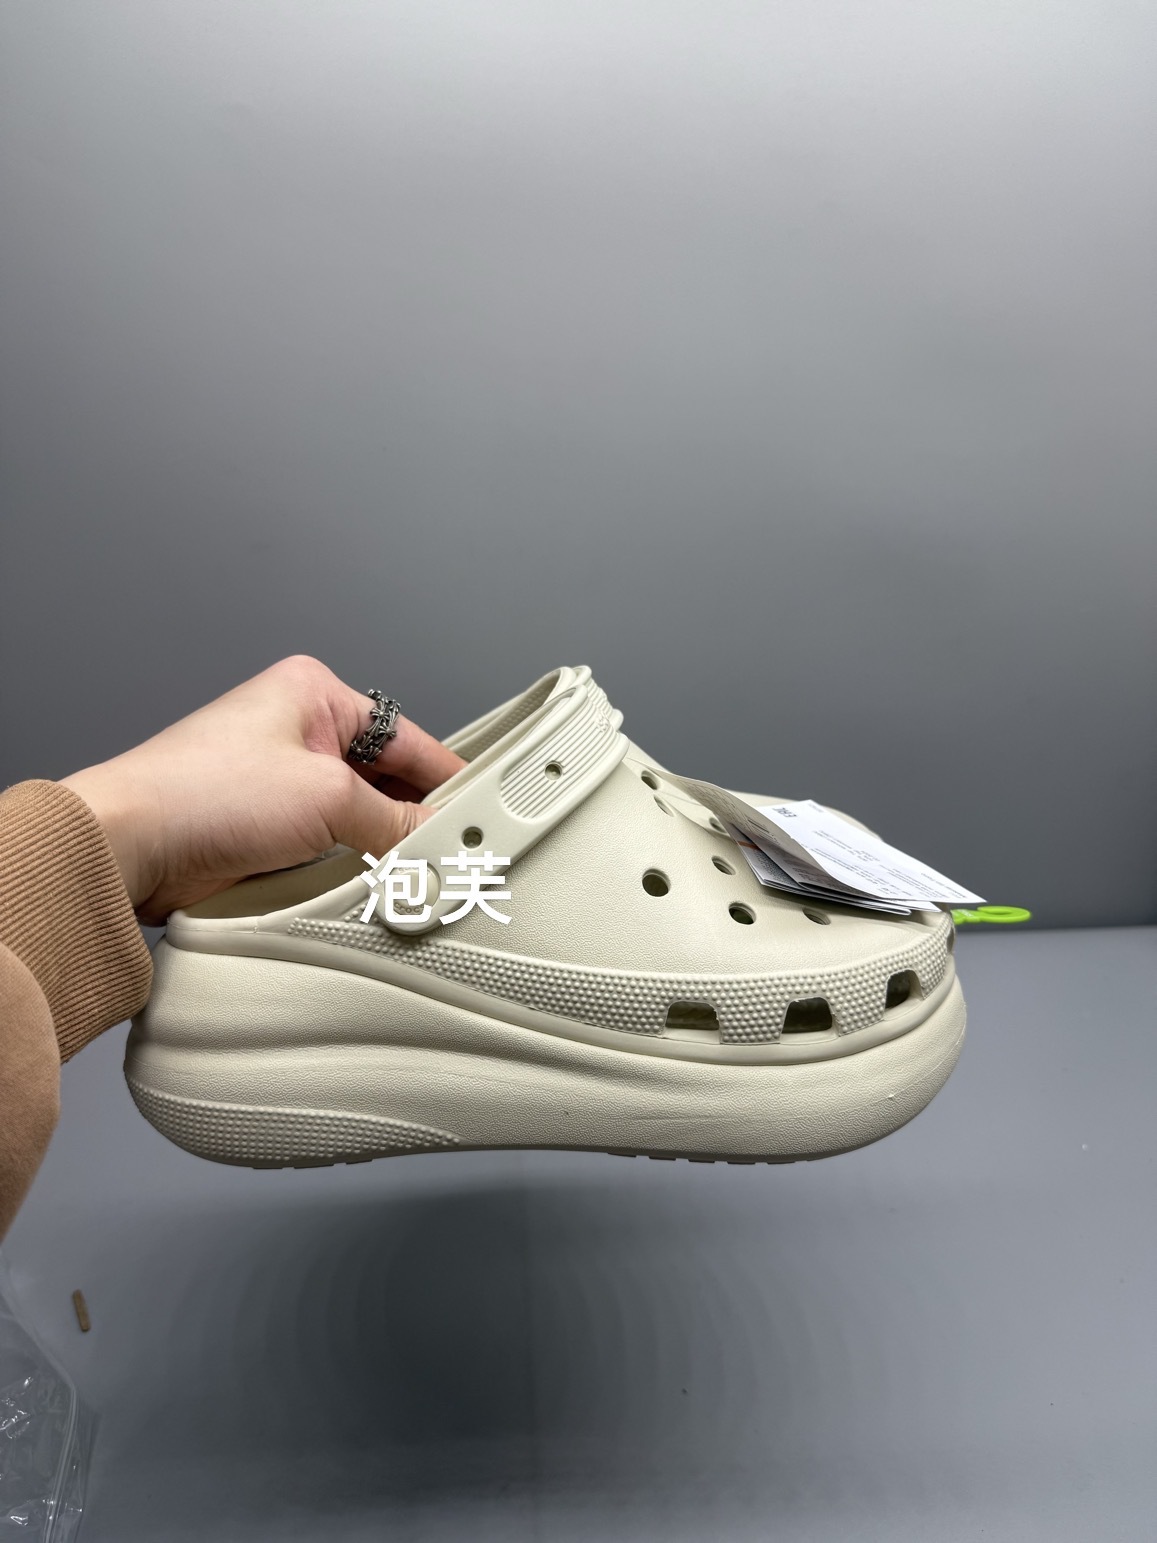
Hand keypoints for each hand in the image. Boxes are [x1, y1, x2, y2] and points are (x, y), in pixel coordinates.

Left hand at [60, 655, 466, 925]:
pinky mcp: (260, 829)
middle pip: (383, 778)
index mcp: (313, 694)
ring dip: (377, 845)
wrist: (128, 846)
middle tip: (452, 852)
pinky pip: (324, 846)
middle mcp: (294, 730)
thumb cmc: (204, 792)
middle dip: (412, 816)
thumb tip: (435, 836)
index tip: (481, 814)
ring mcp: (276, 782)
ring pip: (354, 816)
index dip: (445, 777)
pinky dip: (347, 866)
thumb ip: (394, 818)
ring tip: (414, 873)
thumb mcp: (328, 798)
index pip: (406, 737)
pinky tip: (371, 886)